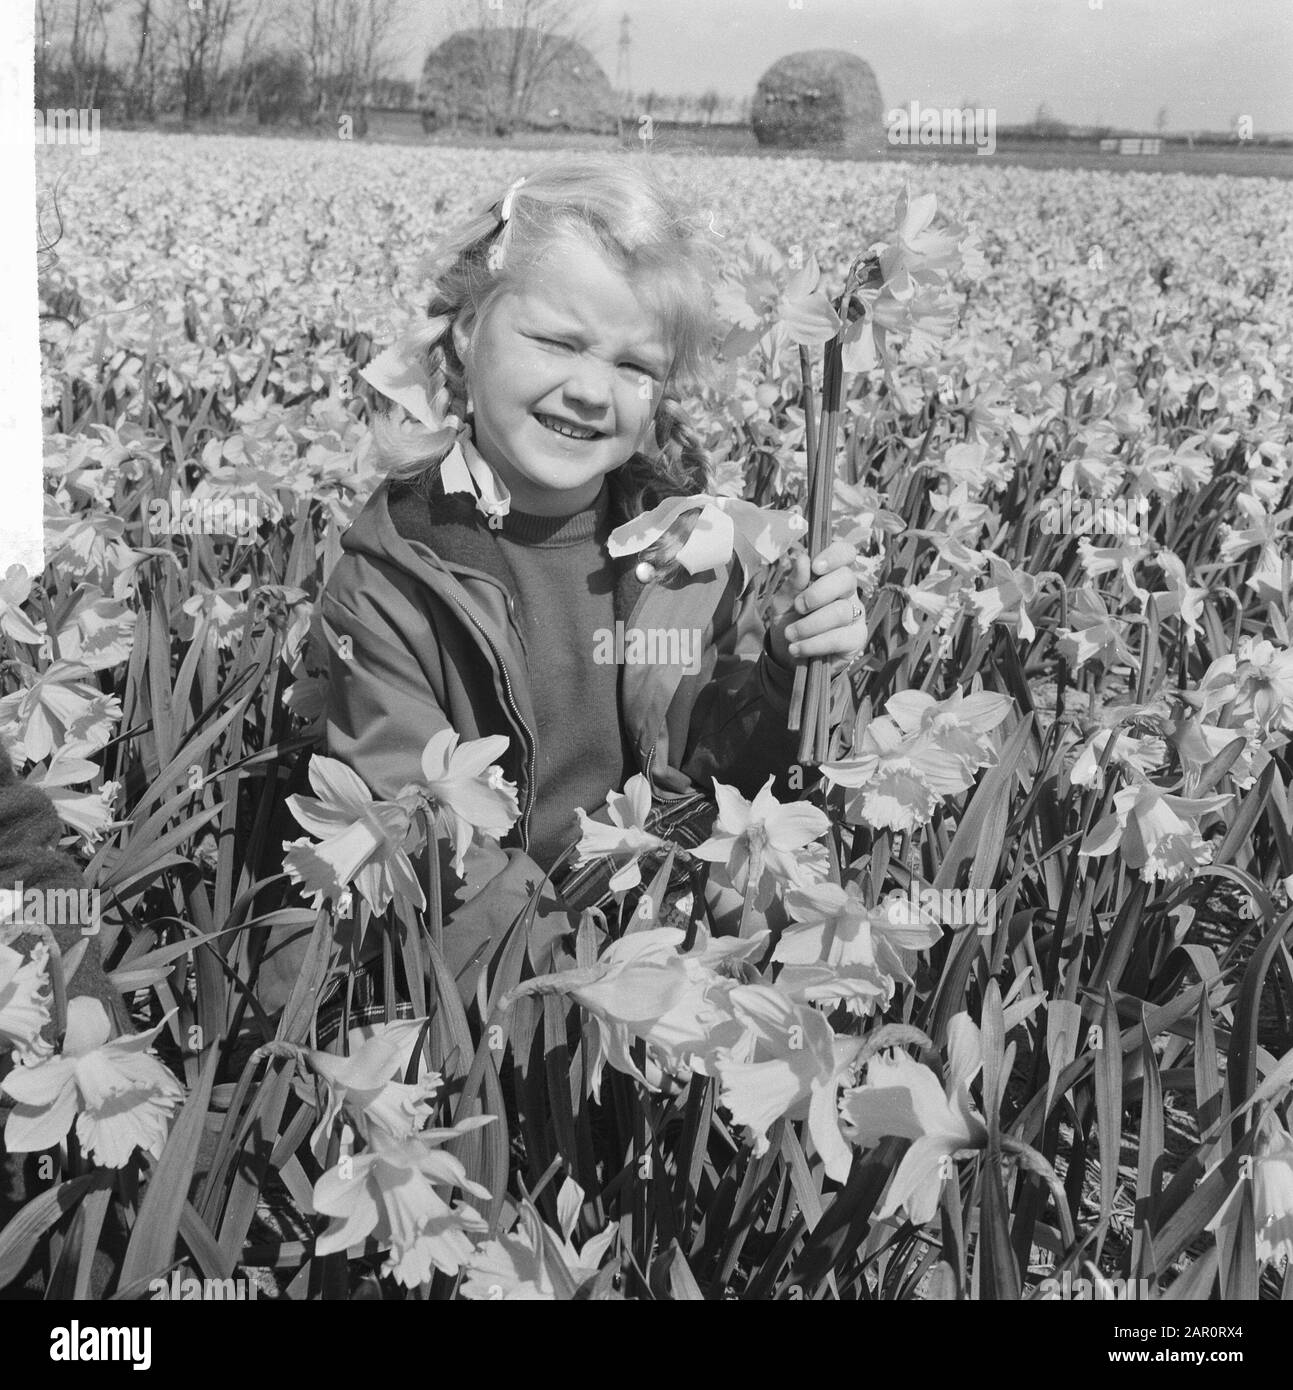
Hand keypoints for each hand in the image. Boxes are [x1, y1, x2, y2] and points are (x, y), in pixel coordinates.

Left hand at [767, 540, 865, 669]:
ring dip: (810, 625)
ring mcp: (855, 614)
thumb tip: (803, 558)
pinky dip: (815, 644)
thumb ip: (793, 583)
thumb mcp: (783, 602)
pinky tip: (798, 648)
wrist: (787, 656)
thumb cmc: (788, 621)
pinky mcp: (856, 638)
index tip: (816, 566)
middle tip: (798, 607)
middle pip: (846, 579)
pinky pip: (840, 638)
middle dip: (818, 593)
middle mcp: (848, 592)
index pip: (845, 553)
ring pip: (841, 611)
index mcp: (830, 575)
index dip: (835, 555)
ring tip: (790, 634)